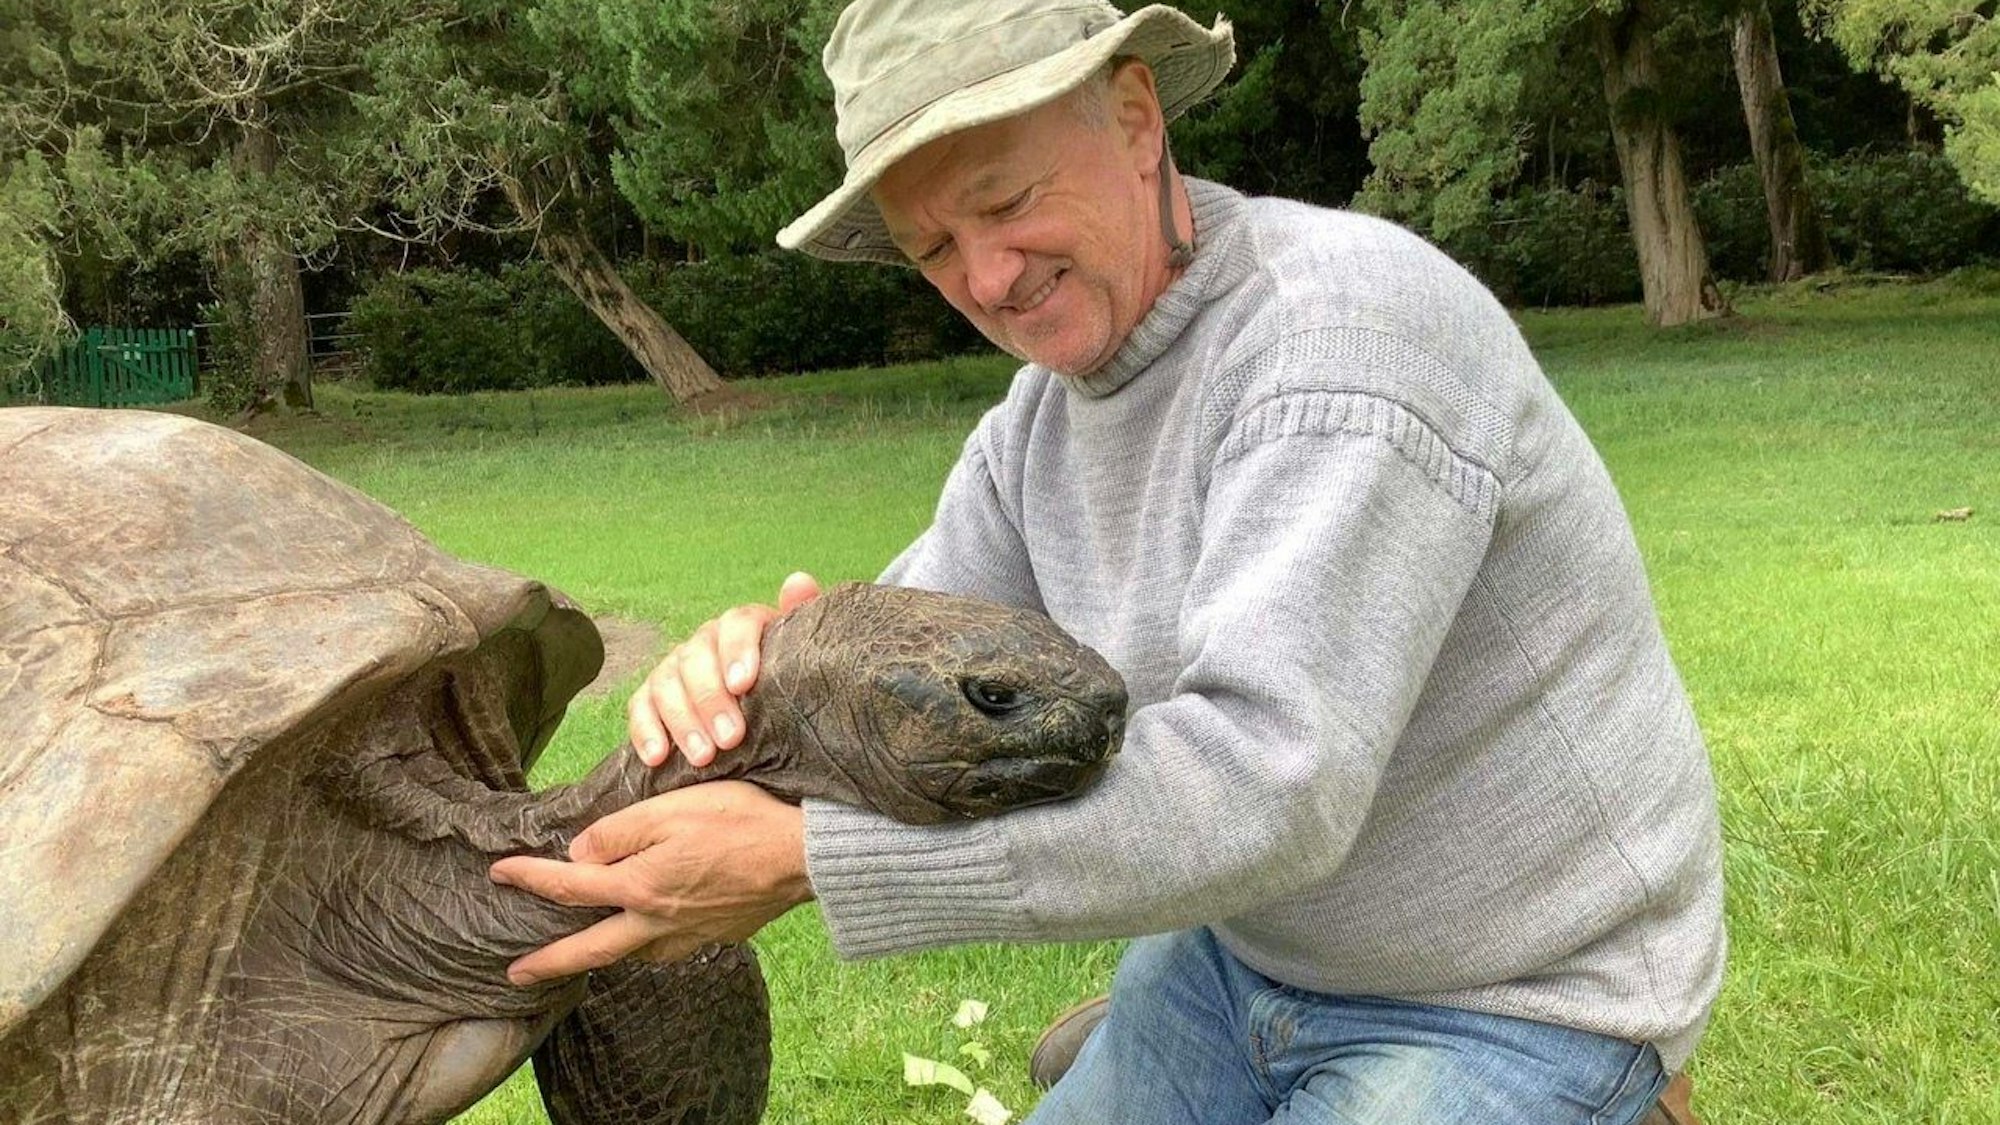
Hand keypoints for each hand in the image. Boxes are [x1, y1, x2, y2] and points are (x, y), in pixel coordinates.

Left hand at [488, 780, 811, 985]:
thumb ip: (619, 831)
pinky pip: (665, 950)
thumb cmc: (740, 821)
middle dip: (548, 961)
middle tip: (515, 973)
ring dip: (600, 956)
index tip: (499, 872)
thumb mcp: (671, 808)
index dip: (529, 877)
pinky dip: (643, 948)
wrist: (802, 857)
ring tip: (584, 951)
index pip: (570, 885)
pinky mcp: (715, 936)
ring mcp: (687, 935)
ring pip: (630, 954)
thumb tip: (580, 854)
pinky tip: (648, 937)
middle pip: (590, 949)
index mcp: (640, 886)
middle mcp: (657, 921)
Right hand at [629, 571, 820, 766]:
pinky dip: (645, 731)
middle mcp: (704, 642)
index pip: (736, 624)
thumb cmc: (788, 678)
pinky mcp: (652, 697)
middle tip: (731, 738)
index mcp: (743, 626)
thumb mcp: (802, 652)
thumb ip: (803, 616)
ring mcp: (675, 667)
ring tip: (704, 757)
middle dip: (710, 699)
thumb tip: (798, 582)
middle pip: (696, 659)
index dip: (738, 650)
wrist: (767, 708)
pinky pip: (640, 707)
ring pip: (666, 684)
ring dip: (682, 721)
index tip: (744, 684)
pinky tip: (656, 758)